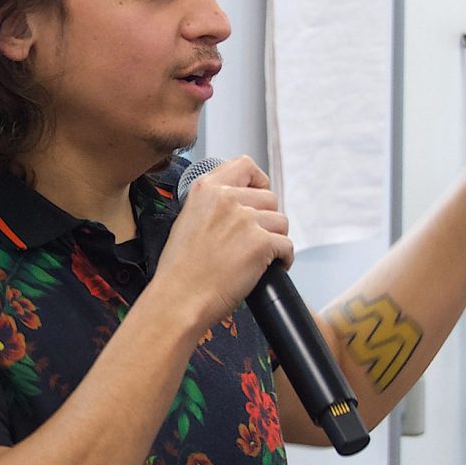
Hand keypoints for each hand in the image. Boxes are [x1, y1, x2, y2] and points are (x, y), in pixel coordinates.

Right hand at [148, 156, 292, 335]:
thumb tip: (241, 206)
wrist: (178, 299)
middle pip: (269, 198)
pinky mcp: (260, 243)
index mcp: (205, 190)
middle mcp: (226, 199)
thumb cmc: (180, 270)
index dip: (258, 181)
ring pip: (281, 223)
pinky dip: (283, 260)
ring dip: (274, 241)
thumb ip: (213, 205)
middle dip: (267, 220)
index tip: (258, 195)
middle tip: (253, 241)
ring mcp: (245, 219)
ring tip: (258, 258)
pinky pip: (287, 246)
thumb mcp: (187, 220)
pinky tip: (268, 269)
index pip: (245, 165)